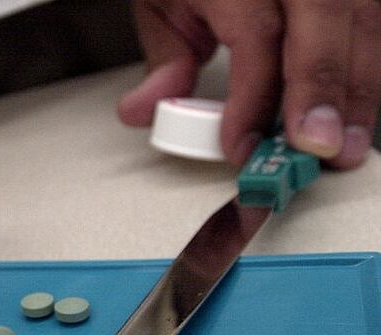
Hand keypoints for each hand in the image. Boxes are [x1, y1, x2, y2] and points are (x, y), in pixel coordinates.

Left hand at [119, 0, 380, 167]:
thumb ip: (166, 61)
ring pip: (365, 20)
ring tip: (344, 148)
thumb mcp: (162, 4)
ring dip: (358, 89)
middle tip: (319, 151)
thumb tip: (144, 110)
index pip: (257, 34)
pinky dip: (367, 68)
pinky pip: (374, 21)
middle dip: (325, 90)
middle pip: (325, 19)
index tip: (241, 146)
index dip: (253, 97)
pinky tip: (355, 113)